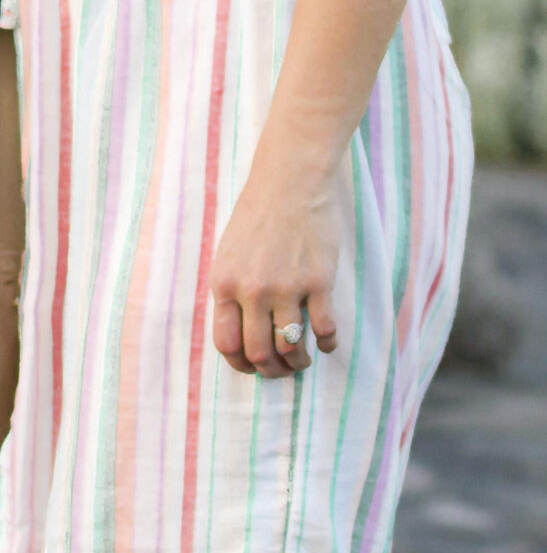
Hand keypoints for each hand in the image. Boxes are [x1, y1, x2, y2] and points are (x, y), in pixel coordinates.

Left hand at [209, 167, 340, 378]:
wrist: (290, 182)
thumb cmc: (258, 215)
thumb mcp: (229, 253)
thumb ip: (232, 291)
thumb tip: (240, 332)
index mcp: (225, 283)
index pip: (226, 344)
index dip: (241, 365)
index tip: (253, 367)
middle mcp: (252, 290)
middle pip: (259, 353)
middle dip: (272, 371)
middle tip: (283, 369)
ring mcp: (286, 287)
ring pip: (291, 348)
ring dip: (298, 362)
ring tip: (303, 358)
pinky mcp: (318, 282)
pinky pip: (323, 329)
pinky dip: (326, 344)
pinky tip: (326, 342)